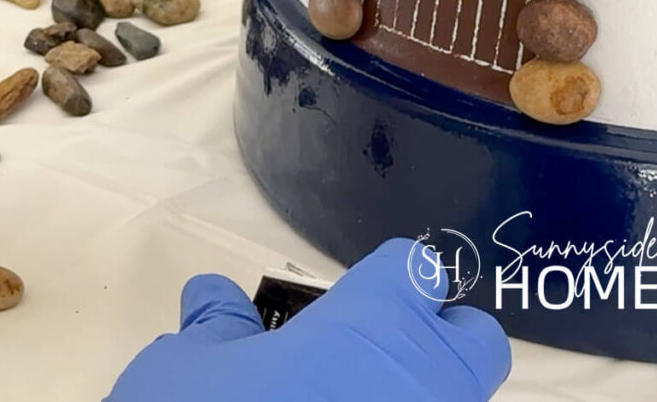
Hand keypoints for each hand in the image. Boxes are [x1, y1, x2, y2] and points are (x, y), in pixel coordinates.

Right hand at [105, 238, 510, 400]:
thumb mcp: (184, 375)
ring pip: (459, 401)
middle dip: (436, 343)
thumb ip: (213, 328)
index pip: (410, 269)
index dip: (381, 283)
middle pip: (471, 339)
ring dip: (419, 398)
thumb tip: (211, 299)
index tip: (344, 308)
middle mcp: (430, 377)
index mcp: (377, 322)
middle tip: (371, 364)